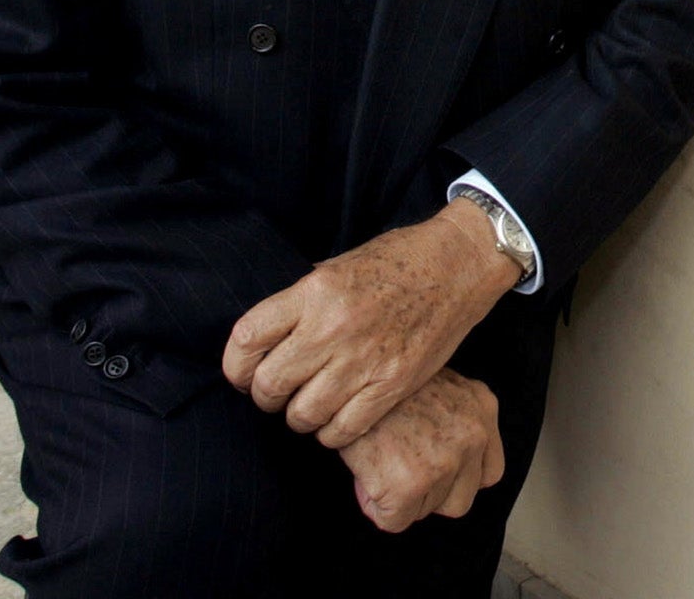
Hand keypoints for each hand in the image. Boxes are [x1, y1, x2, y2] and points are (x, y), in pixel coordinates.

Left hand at [222, 199, 521, 447]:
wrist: (458, 263)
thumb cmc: (398, 260)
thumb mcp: (338, 267)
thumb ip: (301, 304)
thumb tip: (268, 339)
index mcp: (314, 291)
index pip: (246, 339)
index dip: (236, 366)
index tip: (243, 373)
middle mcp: (332, 327)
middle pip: (269, 384)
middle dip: (265, 396)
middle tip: (277, 394)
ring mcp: (363, 359)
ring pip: (302, 414)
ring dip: (299, 416)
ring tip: (310, 405)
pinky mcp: (393, 384)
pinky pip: (342, 429)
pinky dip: (331, 432)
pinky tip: (337, 419)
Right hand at [340, 366, 505, 533]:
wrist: (351, 380)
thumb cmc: (386, 380)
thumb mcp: (438, 384)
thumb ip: (452, 417)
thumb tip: (436, 452)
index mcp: (483, 407)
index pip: (489, 471)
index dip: (458, 478)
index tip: (433, 469)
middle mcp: (473, 435)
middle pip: (461, 499)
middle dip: (431, 494)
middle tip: (403, 470)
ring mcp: (445, 461)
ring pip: (427, 510)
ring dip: (404, 499)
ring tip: (383, 466)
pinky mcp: (411, 485)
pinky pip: (396, 521)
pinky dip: (378, 508)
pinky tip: (367, 479)